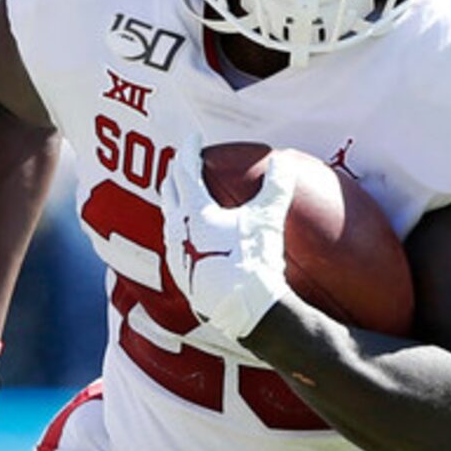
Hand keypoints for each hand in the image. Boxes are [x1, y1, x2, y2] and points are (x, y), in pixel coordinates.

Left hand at [159, 135, 298, 340]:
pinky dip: (179, 228)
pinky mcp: (181, 275)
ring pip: (168, 218)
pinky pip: (173, 243)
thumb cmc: (255, 262)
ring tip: (183, 195)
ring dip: (174, 201)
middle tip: (184, 162)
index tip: (193, 139)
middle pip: (169, 192)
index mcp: (194, 212)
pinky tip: (189, 235)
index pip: (185, 170)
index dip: (189, 150)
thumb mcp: (268, 219)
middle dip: (176, 173)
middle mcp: (178, 230)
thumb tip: (282, 159)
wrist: (247, 310)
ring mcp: (176, 254)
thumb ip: (276, 186)